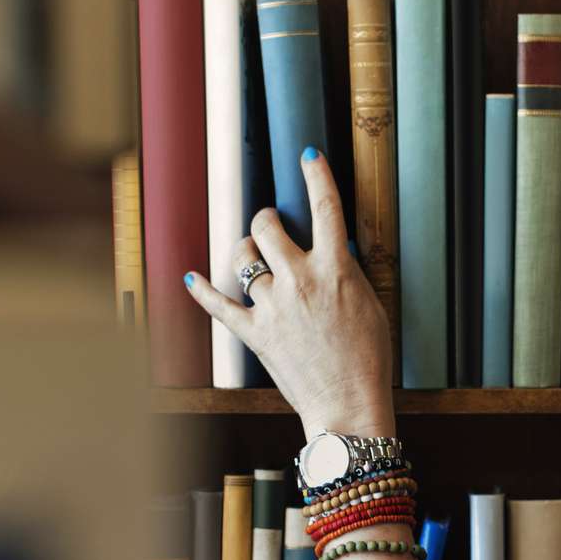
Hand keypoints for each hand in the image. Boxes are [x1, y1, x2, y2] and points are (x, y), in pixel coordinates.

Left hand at [184, 148, 394, 440]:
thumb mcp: (369, 303)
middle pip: (268, 227)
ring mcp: (272, 306)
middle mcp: (299, 280)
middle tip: (270, 224)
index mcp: (334, 269)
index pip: (326, 208)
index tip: (308, 156)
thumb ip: (346, 272)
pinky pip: (219, 305)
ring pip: (243, 259)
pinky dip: (202, 290)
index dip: (316, 176)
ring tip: (252, 255)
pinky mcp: (254, 333)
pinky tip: (191, 277)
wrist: (349, 403)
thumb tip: (332, 251)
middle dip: (266, 219)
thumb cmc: (368, 358)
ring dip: (245, 251)